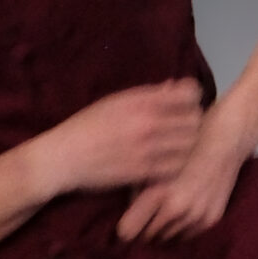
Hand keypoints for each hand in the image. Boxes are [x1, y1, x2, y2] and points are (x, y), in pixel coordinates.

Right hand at [58, 80, 204, 195]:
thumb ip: (148, 94)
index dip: (192, 100)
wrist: (63, 157)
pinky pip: (175, 168)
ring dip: (186, 147)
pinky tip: (165, 165)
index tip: (184, 107)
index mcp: (141, 100)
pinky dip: (174, 166)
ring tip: (175, 149)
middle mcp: (147, 122)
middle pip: (194, 121)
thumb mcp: (115, 101)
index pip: (190, 94)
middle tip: (181, 131)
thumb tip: (175, 86)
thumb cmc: (87, 125)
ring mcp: (146, 148)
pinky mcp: (142, 172)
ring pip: (189, 146)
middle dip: (192, 124)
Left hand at [117, 107, 254, 241]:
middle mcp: (177, 210)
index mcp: (157, 195)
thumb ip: (136, 192)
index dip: (125, 229)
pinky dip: (181, 228)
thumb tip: (125, 213)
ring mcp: (196, 216)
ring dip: (163, 230)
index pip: (129, 231)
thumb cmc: (183, 149)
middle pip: (149, 237)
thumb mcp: (152, 166)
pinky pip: (188, 234)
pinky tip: (179, 215)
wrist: (223, 143)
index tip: (125, 226)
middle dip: (145, 229)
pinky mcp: (210, 219)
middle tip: (143, 221)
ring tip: (161, 217)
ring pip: (169, 238)